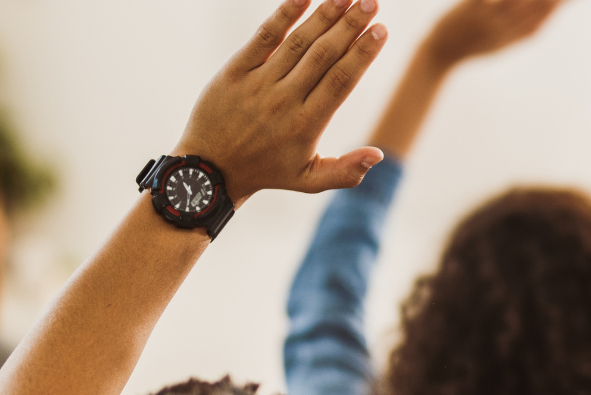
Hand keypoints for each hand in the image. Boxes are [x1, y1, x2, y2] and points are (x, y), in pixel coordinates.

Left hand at [175, 0, 389, 201]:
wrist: (209, 170)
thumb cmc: (267, 171)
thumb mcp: (309, 181)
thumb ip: (346, 171)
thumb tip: (378, 154)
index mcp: (306, 124)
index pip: (341, 81)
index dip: (363, 53)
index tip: (381, 30)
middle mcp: (284, 100)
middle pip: (324, 55)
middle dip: (350, 26)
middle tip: (371, 2)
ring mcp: (258, 84)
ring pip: (297, 42)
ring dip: (324, 15)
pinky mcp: (234, 72)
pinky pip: (262, 39)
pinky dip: (283, 15)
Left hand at [421, 0, 565, 66]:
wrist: (440, 54)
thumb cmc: (473, 46)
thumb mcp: (502, 43)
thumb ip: (523, 31)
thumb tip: (546, 17)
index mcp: (514, 37)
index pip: (543, 21)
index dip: (560, 7)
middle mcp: (505, 29)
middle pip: (535, 9)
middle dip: (552, 0)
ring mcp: (488, 19)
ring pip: (516, 3)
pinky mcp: (469, 10)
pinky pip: (485, 0)